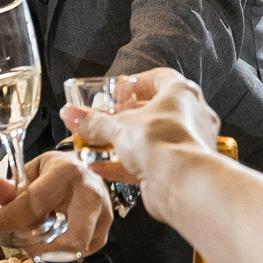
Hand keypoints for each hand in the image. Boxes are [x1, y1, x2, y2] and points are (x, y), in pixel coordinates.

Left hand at [0, 152, 114, 255]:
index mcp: (68, 172)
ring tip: (35, 237)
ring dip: (47, 251)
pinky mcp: (103, 235)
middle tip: (22, 243)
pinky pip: (75, 254)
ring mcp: (102, 217)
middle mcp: (91, 195)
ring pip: (72, 252)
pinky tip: (51, 237)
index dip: (11, 217)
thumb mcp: (32, 172)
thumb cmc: (56, 172)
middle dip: (41, 249)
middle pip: (70, 241)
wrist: (87, 171)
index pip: (37, 202)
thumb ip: (12, 187)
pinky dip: (57, 252)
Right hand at [60, 67, 217, 185]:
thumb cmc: (163, 142)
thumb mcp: (119, 127)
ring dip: (124, 141)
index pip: (160, 78)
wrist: (182, 183)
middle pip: (154, 110)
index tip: (116, 93)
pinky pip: (149, 162)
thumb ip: (93, 121)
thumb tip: (71, 114)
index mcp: (182, 94)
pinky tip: (100, 166)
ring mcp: (186, 144)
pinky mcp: (178, 169)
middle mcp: (191, 116)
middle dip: (126, 116)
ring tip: (99, 144)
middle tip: (106, 119)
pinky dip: (125, 164)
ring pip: (152, 139)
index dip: (135, 84)